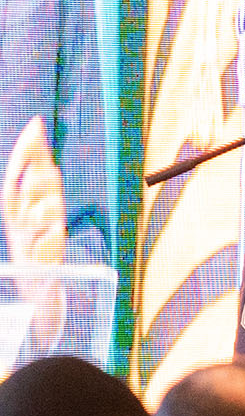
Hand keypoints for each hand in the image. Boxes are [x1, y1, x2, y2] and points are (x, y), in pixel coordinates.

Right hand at [2, 116, 67, 348]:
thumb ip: (44, 186)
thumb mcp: (45, 214)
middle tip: (43, 150)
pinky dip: (49, 236)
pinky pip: (45, 246)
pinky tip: (55, 227)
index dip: (26, 150)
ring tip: (51, 191)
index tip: (36, 123)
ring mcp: (28, 244)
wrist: (40, 292)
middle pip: (20, 192)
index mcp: (18, 210)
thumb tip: (44, 155)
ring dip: (42, 204)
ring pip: (32, 218)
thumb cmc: (42, 247)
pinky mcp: (41, 263)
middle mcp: (18, 224)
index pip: (18, 174)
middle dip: (32, 169)